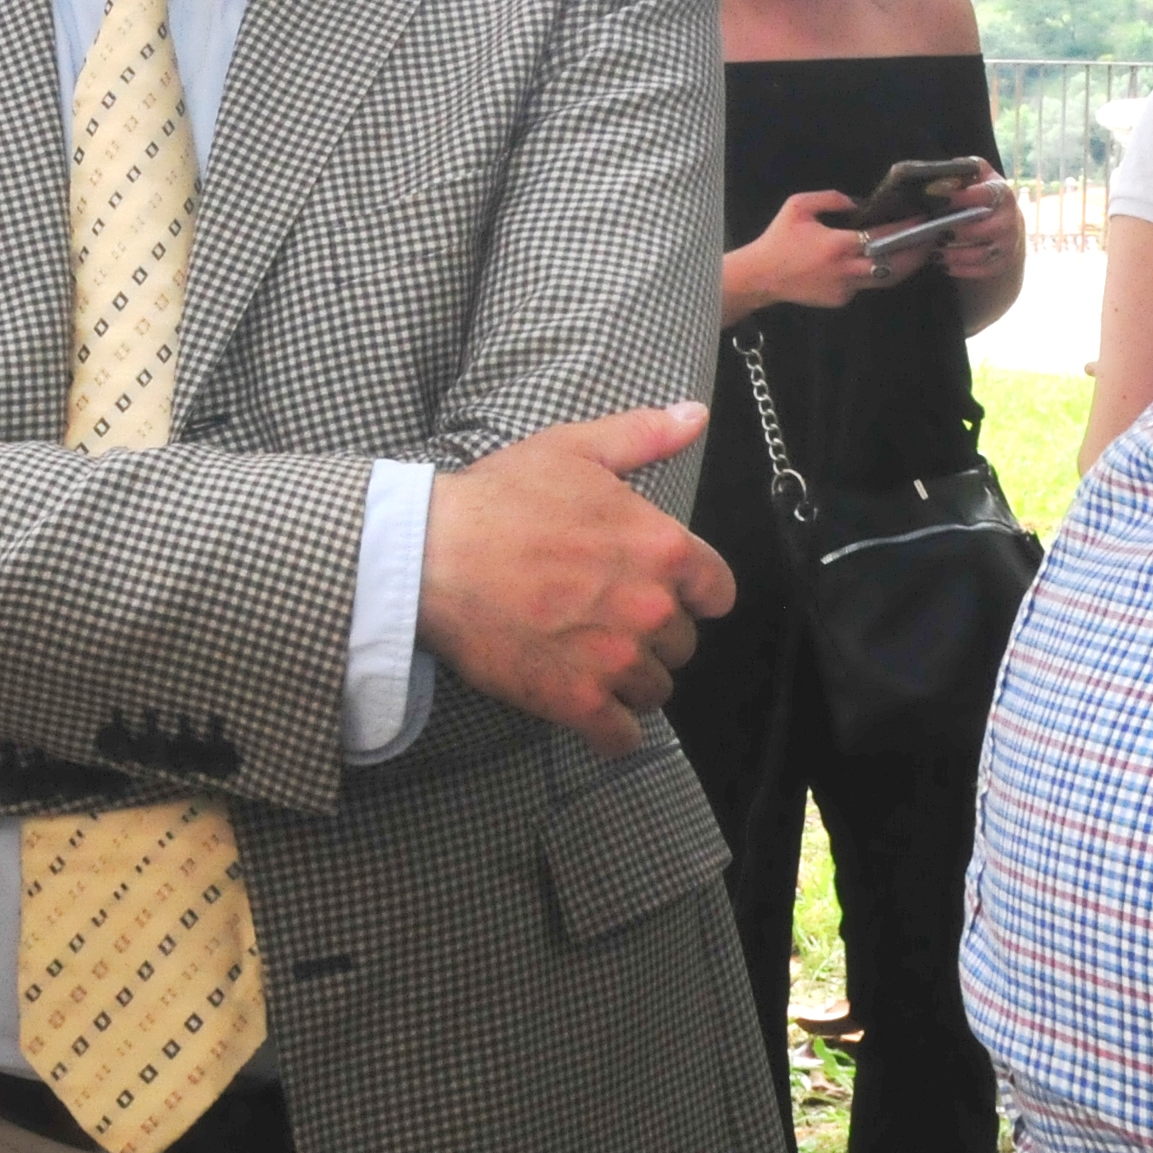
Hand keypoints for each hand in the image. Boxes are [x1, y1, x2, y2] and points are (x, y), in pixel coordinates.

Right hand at [418, 404, 738, 757]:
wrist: (434, 553)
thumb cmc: (501, 498)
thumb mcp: (575, 449)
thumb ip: (644, 435)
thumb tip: (694, 415)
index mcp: (661, 548)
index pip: (718, 592)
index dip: (693, 592)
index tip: (663, 590)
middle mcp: (649, 608)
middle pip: (682, 644)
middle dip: (652, 634)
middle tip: (608, 618)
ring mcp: (615, 659)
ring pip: (654, 690)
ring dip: (630, 679)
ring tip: (592, 658)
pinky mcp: (576, 700)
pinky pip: (621, 737)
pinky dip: (610, 729)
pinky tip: (590, 708)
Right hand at [720, 189, 911, 322]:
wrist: (761, 276)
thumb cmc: (778, 238)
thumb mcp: (798, 206)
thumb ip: (830, 199)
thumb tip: (858, 203)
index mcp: (837, 244)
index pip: (882, 237)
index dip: (905, 230)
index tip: (922, 223)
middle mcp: (846, 269)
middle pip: (893, 264)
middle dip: (916, 253)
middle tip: (932, 241)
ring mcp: (845, 288)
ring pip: (885, 280)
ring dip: (905, 267)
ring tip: (918, 253)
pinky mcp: (841, 300)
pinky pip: (865, 285)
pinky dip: (874, 274)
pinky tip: (879, 263)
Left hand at [928, 178, 1024, 286]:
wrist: (1004, 222)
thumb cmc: (982, 194)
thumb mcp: (977, 175)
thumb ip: (963, 169)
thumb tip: (941, 175)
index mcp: (1002, 193)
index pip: (985, 194)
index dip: (960, 196)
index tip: (935, 197)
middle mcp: (1010, 219)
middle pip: (983, 229)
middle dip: (956, 231)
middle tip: (932, 230)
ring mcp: (1008, 243)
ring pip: (981, 254)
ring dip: (955, 254)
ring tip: (933, 250)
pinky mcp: (1003, 262)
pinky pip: (982, 270)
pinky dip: (961, 269)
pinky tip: (943, 263)